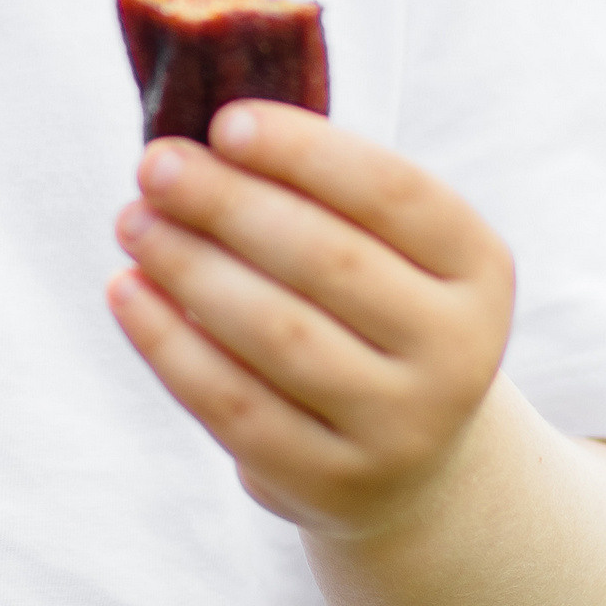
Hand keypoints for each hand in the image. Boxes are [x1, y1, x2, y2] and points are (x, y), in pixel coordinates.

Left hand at [108, 100, 513, 538]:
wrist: (408, 461)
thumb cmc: (370, 315)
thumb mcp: (381, 251)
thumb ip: (315, 191)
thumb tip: (199, 137)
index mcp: (480, 270)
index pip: (395, 194)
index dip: (308, 152)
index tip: (225, 122)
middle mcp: (458, 353)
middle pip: (329, 261)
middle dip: (229, 204)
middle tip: (154, 165)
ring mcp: (399, 428)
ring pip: (278, 334)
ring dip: (190, 268)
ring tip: (133, 222)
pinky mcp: (329, 483)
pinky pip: (233, 405)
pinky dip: (168, 343)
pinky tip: (125, 291)